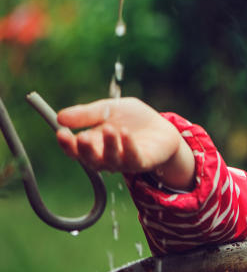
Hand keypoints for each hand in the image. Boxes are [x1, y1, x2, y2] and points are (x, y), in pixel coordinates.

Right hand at [56, 97, 195, 188]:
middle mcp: (106, 156)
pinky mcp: (143, 162)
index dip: (66, 144)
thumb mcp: (108, 109)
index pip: (75, 149)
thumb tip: (60, 117)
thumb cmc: (132, 119)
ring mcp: (124, 161)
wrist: (161, 126)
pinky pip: (133, 159)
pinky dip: (129, 147)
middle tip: (82, 137)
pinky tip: (125, 133)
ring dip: (109, 146)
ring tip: (109, 129)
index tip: (61, 132)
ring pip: (111, 161)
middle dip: (85, 150)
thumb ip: (87, 114)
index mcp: (93, 144)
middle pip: (90, 159)